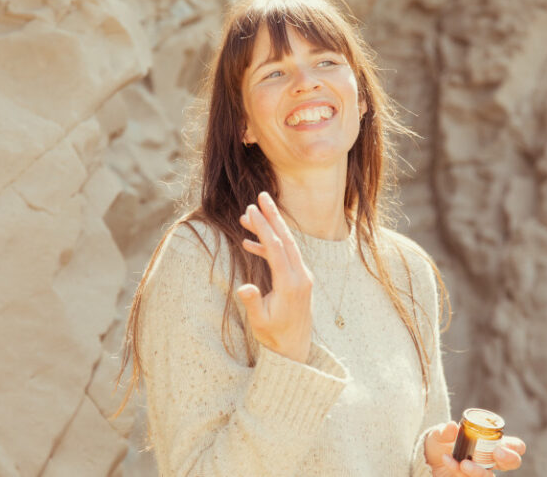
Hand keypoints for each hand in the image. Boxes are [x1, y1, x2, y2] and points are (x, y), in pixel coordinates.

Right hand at [236, 191, 313, 363]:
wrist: (294, 349)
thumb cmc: (274, 337)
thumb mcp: (260, 323)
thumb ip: (253, 303)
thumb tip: (245, 288)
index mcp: (291, 285)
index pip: (277, 249)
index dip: (264, 228)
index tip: (251, 210)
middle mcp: (300, 277)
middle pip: (287, 240)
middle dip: (273, 217)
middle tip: (261, 196)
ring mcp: (301, 277)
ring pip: (286, 246)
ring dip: (270, 228)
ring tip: (250, 213)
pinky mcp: (298, 280)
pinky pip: (284, 257)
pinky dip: (269, 247)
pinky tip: (250, 243)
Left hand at [424, 421, 525, 476]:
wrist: (426, 460)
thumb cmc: (439, 443)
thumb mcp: (439, 434)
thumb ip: (445, 431)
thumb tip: (451, 426)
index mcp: (491, 443)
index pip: (515, 446)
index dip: (514, 448)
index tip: (500, 447)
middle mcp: (490, 460)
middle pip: (512, 463)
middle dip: (509, 459)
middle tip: (496, 454)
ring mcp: (480, 472)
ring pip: (489, 476)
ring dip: (478, 470)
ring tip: (463, 463)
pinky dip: (457, 470)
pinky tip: (448, 460)